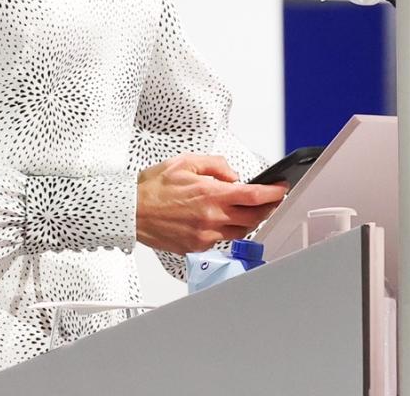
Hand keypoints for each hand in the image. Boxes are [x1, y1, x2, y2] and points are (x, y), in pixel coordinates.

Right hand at [135, 153, 288, 254]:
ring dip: (248, 220)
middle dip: (266, 208)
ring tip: (247, 209)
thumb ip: (215, 165)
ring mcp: (204, 235)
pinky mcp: (196, 247)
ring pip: (240, 231)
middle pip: (253, 217)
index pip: (253, 196)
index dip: (273, 193)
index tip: (281, 189)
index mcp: (210, 195)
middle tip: (271, 200)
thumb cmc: (151, 189)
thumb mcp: (185, 162)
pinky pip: (220, 239)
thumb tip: (233, 175)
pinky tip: (220, 220)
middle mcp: (210, 218)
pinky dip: (226, 229)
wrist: (128, 212)